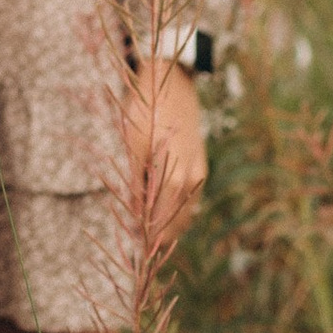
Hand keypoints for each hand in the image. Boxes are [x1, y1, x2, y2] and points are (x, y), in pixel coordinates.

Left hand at [127, 60, 207, 252]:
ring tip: (152, 230)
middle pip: (176, 221)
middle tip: (142, 242)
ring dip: (170, 221)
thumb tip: (135, 213)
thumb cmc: (145, 115)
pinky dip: (178, 207)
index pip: (161, 221)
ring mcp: (197, 172)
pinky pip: (190, 196)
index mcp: (172, 178)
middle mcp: (189, 179)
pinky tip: (164, 208)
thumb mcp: (133, 149)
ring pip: (185, 210)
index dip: (149, 237)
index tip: (138, 246)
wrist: (170, 86)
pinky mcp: (199, 164)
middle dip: (160, 234)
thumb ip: (136, 183)